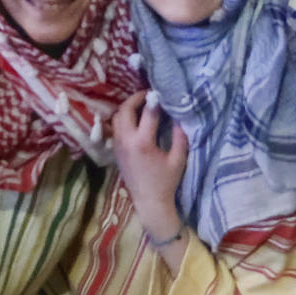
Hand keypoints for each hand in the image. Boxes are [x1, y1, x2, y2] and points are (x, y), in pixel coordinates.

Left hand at [111, 91, 188, 242]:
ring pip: (117, 117)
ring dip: (128, 107)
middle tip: (149, 94)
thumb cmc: (166, 182)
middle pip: (125, 110)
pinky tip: (135, 118)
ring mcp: (118, 145)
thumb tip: (179, 116)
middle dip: (136, 98)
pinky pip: (116, 127)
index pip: (148, 112)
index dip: (156, 99)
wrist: (149, 202)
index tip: (162, 92)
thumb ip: (180, 136)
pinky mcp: (116, 150)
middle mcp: (127, 141)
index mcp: (143, 142)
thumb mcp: (178, 159)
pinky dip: (123, 118)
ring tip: (142, 104)